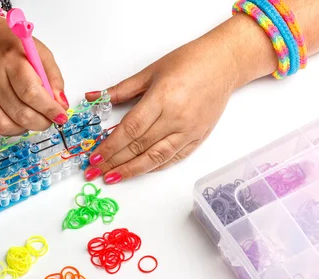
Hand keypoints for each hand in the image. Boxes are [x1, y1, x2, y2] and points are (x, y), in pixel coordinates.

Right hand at [0, 17, 68, 135]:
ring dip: (30, 126)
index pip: (31, 92)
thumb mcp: (39, 53)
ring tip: (37, 117)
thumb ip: (53, 78)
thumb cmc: (11, 45)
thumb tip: (61, 104)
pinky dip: (14, 129)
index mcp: (12, 60)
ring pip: (9, 123)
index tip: (61, 116)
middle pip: (21, 112)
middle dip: (42, 121)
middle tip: (51, 118)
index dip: (49, 109)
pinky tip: (22, 121)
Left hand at [84, 31, 240, 183]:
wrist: (224, 63)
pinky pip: (173, 158)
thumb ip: (121, 89)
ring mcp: (189, 131)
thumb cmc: (188, 62)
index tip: (95, 158)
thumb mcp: (150, 71)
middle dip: (115, 162)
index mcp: (162, 98)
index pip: (130, 129)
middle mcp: (176, 118)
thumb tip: (94, 98)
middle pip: (140, 146)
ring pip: (156, 157)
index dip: (111, 147)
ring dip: (132, 170)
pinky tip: (138, 171)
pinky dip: (154, 167)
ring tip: (113, 177)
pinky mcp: (198, 138)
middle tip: (95, 172)